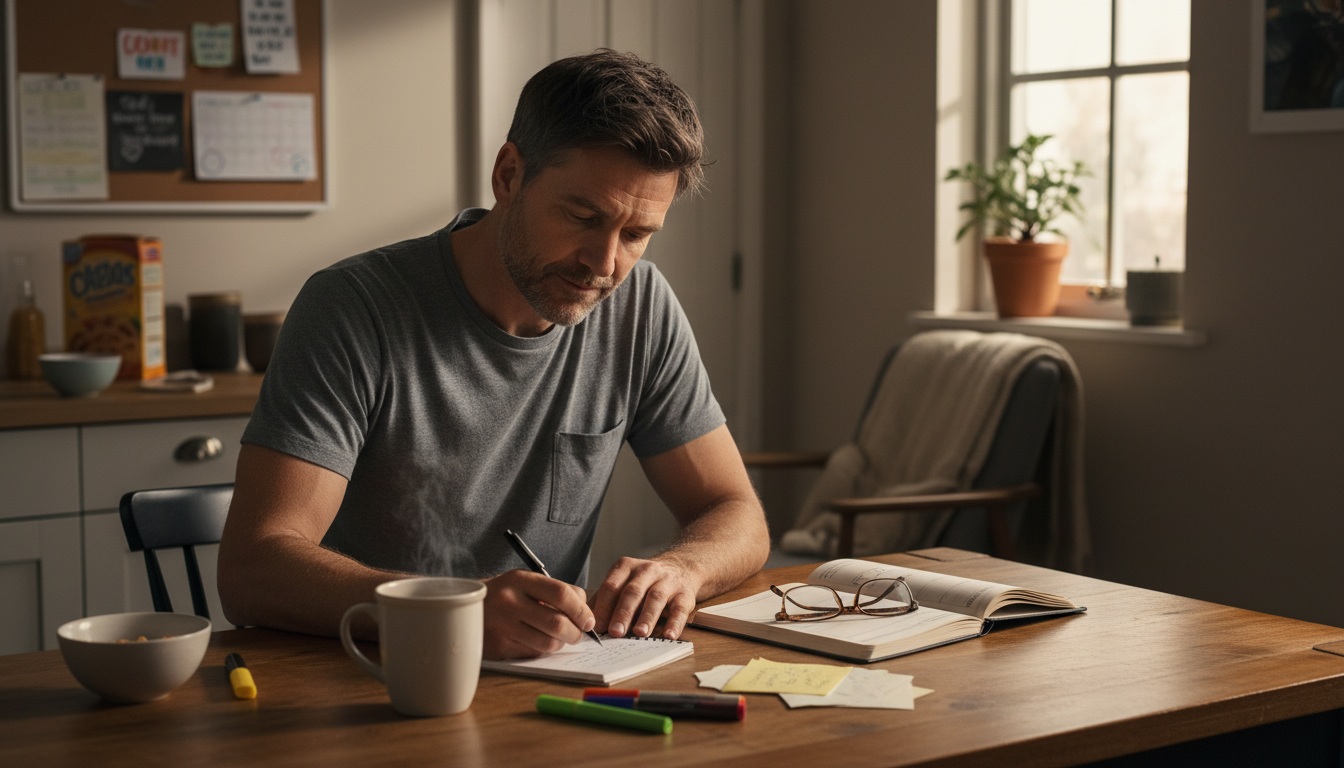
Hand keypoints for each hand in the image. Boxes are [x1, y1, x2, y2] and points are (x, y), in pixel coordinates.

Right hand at [482, 569, 596, 659]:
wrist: (467, 608)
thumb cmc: (506, 595)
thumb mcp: (526, 583)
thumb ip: (556, 593)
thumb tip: (586, 615)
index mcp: (519, 580)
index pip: (561, 594)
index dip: (581, 610)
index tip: (589, 620)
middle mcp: (509, 601)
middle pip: (557, 622)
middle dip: (575, 632)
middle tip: (578, 634)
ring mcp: (502, 626)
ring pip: (547, 643)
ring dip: (561, 644)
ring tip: (560, 638)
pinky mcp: (498, 646)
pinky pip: (532, 653)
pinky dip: (543, 650)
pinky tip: (538, 641)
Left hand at [590, 556, 699, 639]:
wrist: (681, 567)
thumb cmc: (644, 582)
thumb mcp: (623, 582)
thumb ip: (605, 600)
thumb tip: (586, 625)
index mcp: (626, 568)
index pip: (611, 586)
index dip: (603, 607)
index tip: (596, 627)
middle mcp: (646, 571)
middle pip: (632, 592)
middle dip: (623, 613)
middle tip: (615, 632)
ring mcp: (667, 581)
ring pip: (655, 598)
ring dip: (647, 617)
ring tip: (640, 633)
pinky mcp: (685, 594)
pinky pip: (680, 609)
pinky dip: (675, 623)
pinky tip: (669, 635)